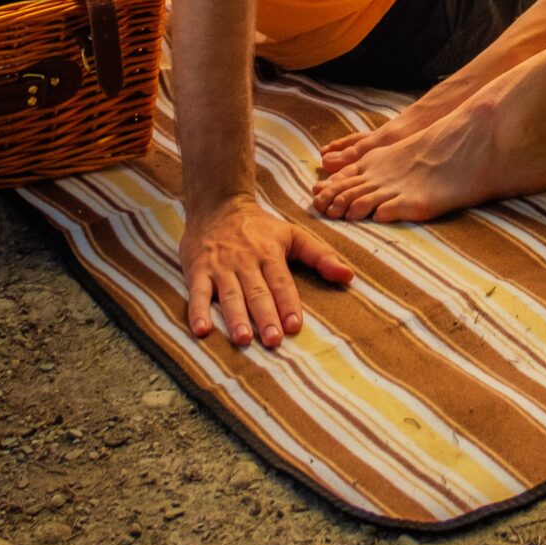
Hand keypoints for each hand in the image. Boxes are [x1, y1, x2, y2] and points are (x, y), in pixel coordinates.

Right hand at [181, 195, 353, 348]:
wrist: (217, 204)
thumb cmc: (259, 227)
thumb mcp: (292, 235)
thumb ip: (319, 255)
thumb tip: (349, 276)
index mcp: (270, 252)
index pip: (281, 281)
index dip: (288, 302)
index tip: (295, 325)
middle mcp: (246, 260)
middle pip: (257, 291)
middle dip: (265, 315)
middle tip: (273, 340)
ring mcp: (220, 266)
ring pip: (229, 294)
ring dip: (235, 317)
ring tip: (243, 338)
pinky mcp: (198, 270)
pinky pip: (197, 292)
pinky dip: (198, 311)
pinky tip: (201, 330)